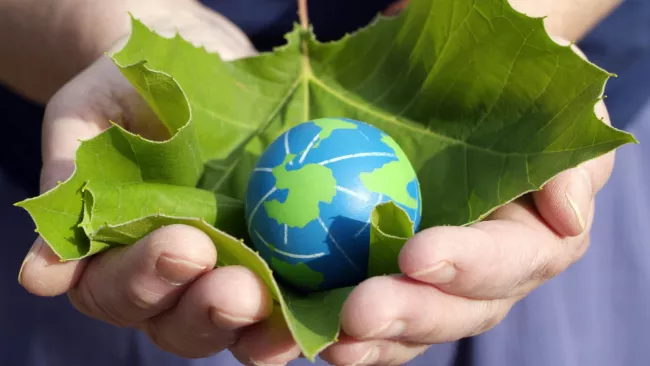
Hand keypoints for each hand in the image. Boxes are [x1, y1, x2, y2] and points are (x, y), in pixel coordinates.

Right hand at [17, 6, 295, 360]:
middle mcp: (171, 280)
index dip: (145, 279)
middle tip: (236, 288)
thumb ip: (69, 182)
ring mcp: (226, 274)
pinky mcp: (277, 262)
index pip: (117, 290)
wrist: (197, 64)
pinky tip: (322, 305)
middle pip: (179, 323)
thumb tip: (38, 276)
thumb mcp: (88, 117)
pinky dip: (303, 310)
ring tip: (278, 299)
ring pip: (235, 326)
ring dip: (257, 323)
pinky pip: (290, 301)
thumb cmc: (131, 87)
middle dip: (205, 311)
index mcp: (115, 256)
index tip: (181, 245)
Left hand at [318, 42, 613, 365]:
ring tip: (329, 336)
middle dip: (409, 315)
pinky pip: (359, 316)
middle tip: (362, 311)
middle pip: (453, 312)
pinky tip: (299, 332)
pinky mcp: (380, 282)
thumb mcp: (552, 107)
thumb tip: (568, 216)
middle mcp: (480, 278)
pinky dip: (329, 327)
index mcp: (527, 242)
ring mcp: (427, 286)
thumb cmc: (500, 94)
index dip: (468, 264)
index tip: (419, 254)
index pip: (509, 261)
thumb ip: (569, 159)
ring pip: (405, 329)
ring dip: (367, 339)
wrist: (445, 94)